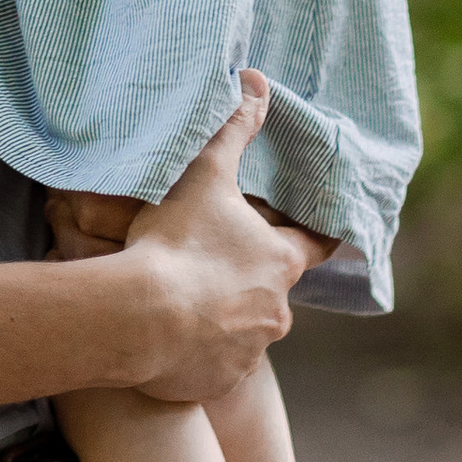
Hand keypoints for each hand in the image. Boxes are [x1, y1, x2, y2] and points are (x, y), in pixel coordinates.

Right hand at [105, 72, 325, 404]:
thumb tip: (257, 80)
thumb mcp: (206, 172)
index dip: (317, 234)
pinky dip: (198, 348)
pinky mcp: (218, 381)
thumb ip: (235, 127)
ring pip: (243, 328)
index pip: (316, 246)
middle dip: (250, 276)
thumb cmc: (179, 240)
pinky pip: (213, 362)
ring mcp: (248, 352)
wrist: (141, 318)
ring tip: (182, 295)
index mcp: (280, 263)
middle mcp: (275, 313)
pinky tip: (168, 329)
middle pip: (271, 289)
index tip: (320, 230)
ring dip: (222, 313)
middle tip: (215, 258)